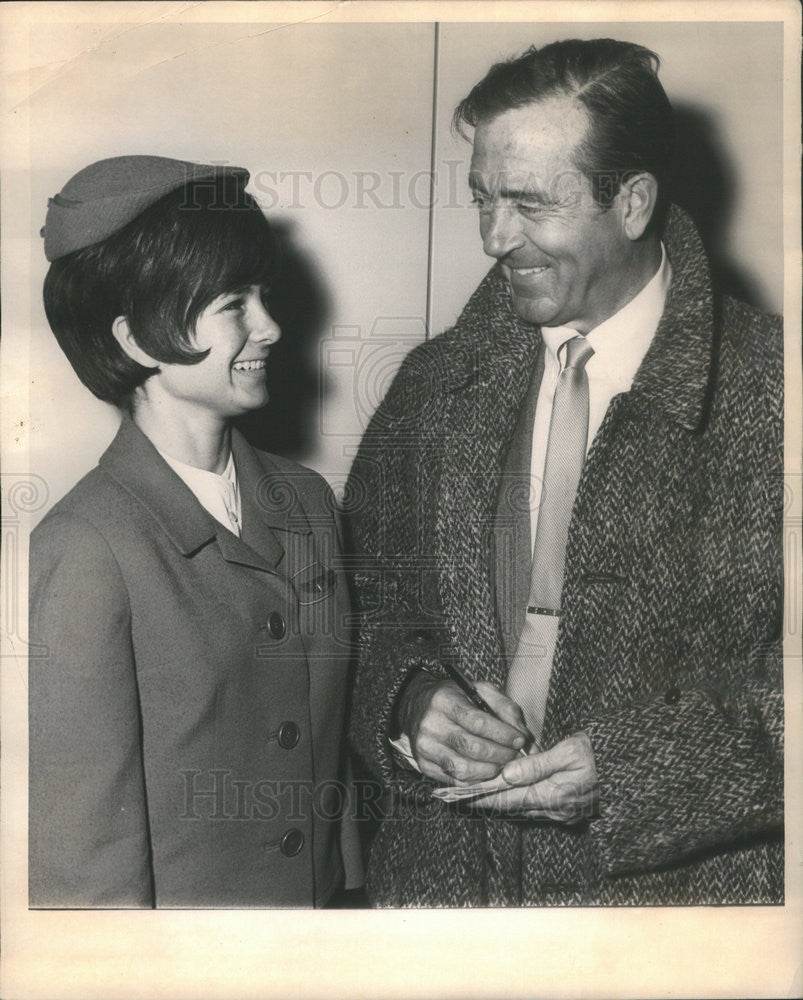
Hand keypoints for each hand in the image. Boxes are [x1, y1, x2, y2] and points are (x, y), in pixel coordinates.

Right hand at [399, 673, 530, 784]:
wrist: (417, 705)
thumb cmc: (456, 698)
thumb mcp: (480, 690)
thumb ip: (505, 707)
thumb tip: (523, 735)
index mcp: (444, 700)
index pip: (477, 722)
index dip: (502, 734)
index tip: (520, 740)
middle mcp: (430, 724)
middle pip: (471, 747)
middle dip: (500, 754)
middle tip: (515, 755)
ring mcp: (425, 747)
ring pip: (463, 768)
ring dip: (490, 771)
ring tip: (503, 764)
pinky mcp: (424, 765)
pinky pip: (454, 779)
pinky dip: (476, 779)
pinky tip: (487, 771)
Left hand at [471, 732, 598, 823]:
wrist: (630, 767)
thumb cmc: (600, 755)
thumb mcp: (568, 752)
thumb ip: (536, 765)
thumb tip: (506, 774)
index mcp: (553, 797)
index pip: (508, 801)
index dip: (483, 798)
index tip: (461, 796)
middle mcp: (555, 811)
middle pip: (512, 808)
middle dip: (488, 800)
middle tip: (463, 793)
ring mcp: (562, 814)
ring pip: (523, 809)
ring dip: (503, 800)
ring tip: (479, 791)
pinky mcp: (567, 811)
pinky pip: (536, 808)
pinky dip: (519, 800)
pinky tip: (510, 791)